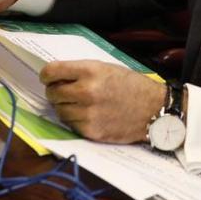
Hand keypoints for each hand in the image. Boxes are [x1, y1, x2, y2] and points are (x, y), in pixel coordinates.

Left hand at [40, 60, 165, 142]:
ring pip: (59, 111)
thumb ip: (81, 71)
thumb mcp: (107, 68)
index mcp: (90, 71)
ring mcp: (87, 113)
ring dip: (65, 107)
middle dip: (55, 91)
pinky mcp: (90, 131)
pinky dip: (74, 120)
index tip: (48, 77)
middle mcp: (86, 92)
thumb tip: (56, 77)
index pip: (52, 71)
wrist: (153, 109)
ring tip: (80, 104)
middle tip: (65, 92)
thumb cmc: (131, 85)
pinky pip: (70, 125)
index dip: (47, 74)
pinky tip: (88, 115)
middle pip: (52, 93)